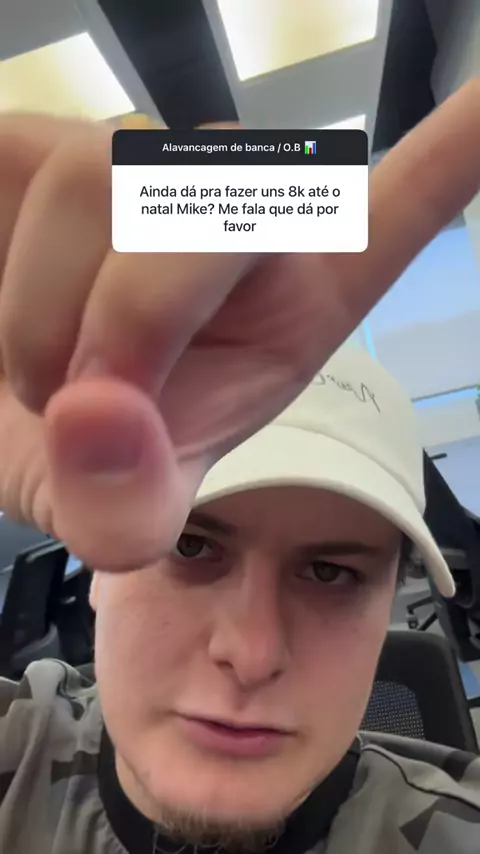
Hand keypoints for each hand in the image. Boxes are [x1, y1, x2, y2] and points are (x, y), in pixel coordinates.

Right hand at [0, 78, 478, 570]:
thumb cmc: (82, 458)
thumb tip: (100, 416)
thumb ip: (129, 507)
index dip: (448, 157)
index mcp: (289, 300)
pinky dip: (2, 280)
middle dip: (138, 320)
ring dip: (44, 312)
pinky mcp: (35, 144)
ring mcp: (129, 167)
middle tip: (87, 406)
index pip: (385, 215)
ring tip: (40, 372)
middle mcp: (222, 214)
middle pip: (216, 202)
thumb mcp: (116, 516)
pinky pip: (19, 161)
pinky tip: (7, 302)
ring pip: (100, 180)